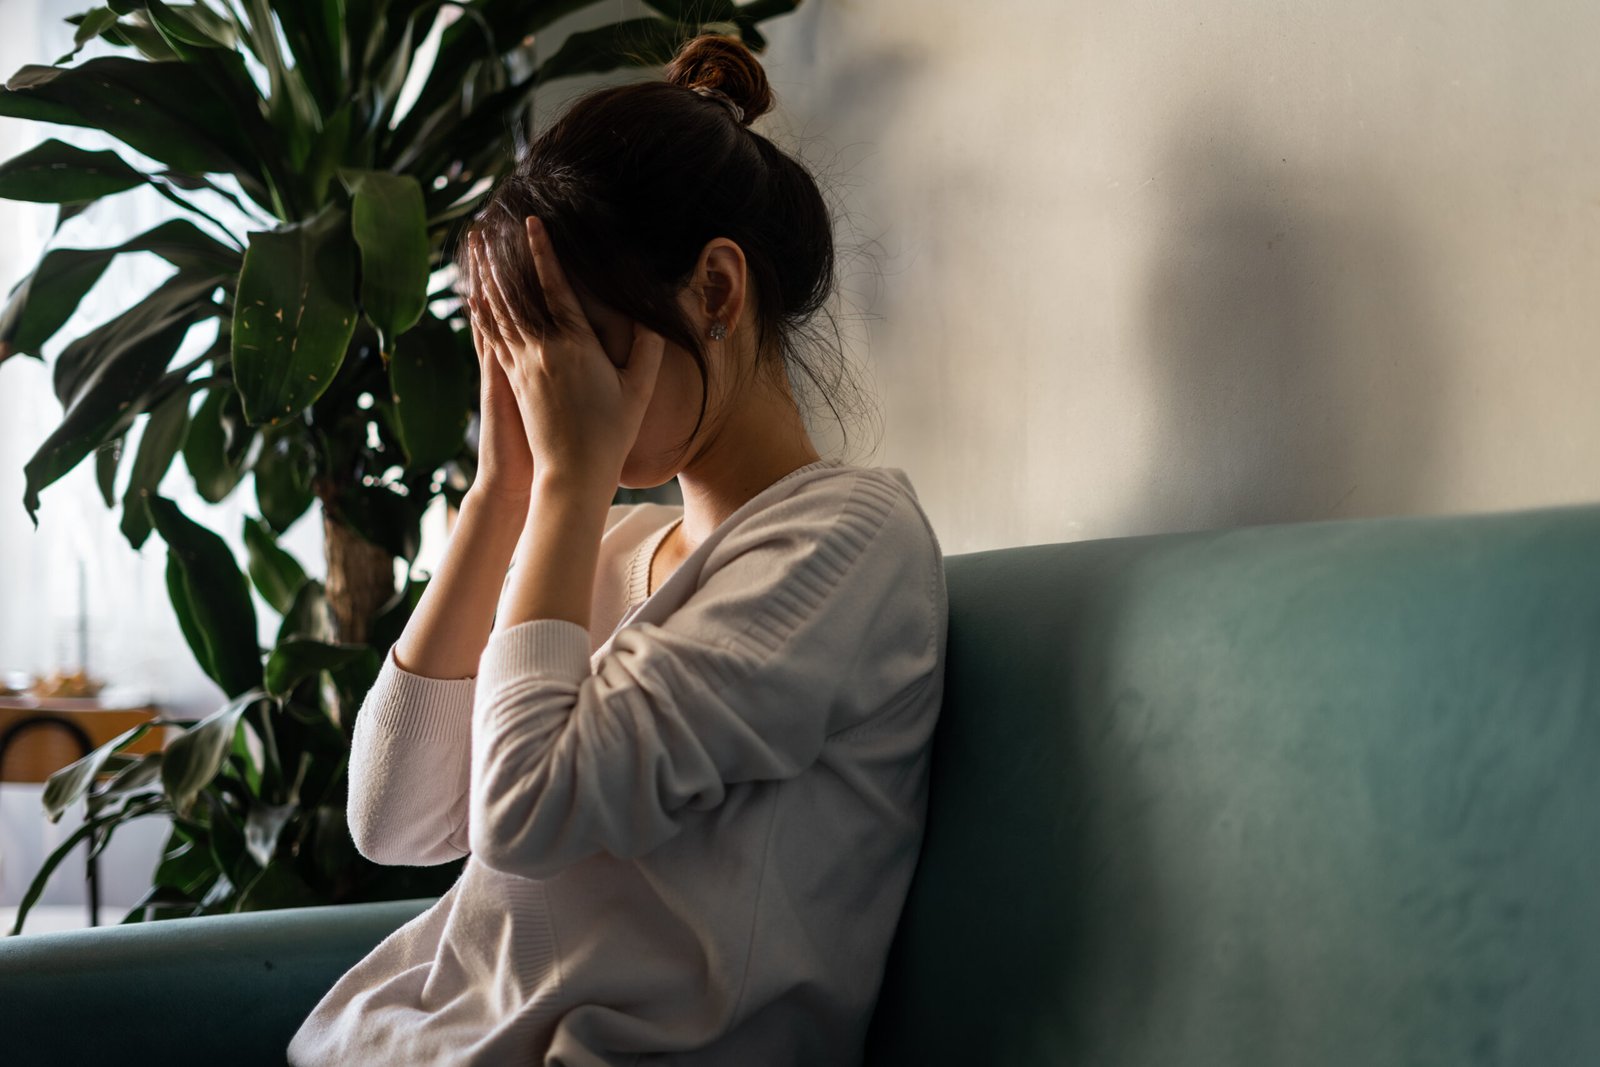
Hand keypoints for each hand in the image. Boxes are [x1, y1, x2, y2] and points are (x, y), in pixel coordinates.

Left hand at [468, 218, 664, 493]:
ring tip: (476, 249)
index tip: (532, 223)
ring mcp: (523, 365)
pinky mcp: (512, 382)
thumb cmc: (612, 433)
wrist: (573, 472)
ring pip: (499, 311)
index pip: (554, 288)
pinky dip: (482, 314)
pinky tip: (474, 297)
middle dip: (500, 256)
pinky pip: (493, 339)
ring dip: (485, 277)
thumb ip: (648, 348)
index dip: (542, 253)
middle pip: (516, 293)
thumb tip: (657, 313)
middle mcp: (543, 350)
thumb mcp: (640, 389)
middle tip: (486, 225)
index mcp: (576, 346)